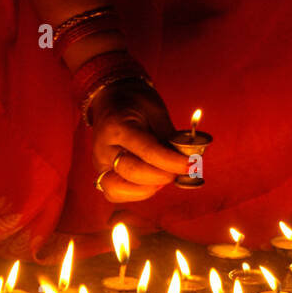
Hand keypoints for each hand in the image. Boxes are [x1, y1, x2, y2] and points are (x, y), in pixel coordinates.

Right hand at [90, 79, 183, 201]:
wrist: (111, 98)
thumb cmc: (136, 102)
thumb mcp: (156, 110)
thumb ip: (170, 137)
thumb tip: (188, 159)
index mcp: (117, 126)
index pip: (147, 150)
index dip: (172, 161)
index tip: (192, 164)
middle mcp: (103, 147)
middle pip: (133, 172)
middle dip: (162, 175)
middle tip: (181, 169)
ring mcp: (99, 162)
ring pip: (119, 188)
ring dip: (149, 188)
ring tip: (166, 176)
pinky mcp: (101, 173)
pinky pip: (114, 193)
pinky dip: (135, 194)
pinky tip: (153, 184)